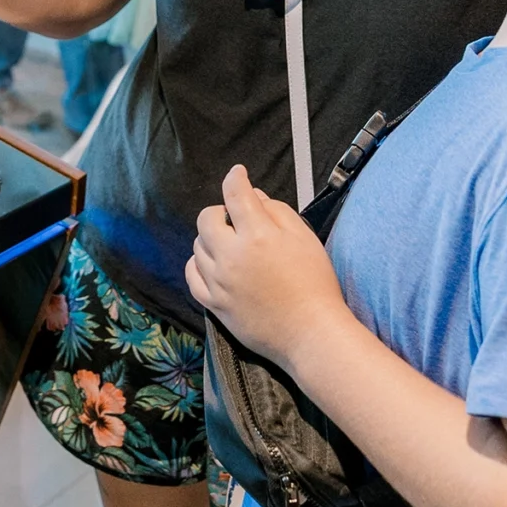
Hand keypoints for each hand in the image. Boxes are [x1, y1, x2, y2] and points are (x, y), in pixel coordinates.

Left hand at [186, 164, 346, 366]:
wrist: (310, 332)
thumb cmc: (315, 283)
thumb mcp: (304, 238)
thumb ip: (277, 211)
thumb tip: (253, 196)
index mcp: (258, 235)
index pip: (235, 194)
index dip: (235, 178)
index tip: (238, 174)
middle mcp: (232, 256)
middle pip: (207, 219)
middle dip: (220, 212)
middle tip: (237, 220)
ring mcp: (219, 282)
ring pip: (197, 246)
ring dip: (211, 239)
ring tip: (232, 246)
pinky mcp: (214, 304)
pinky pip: (192, 275)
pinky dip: (198, 264)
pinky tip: (212, 264)